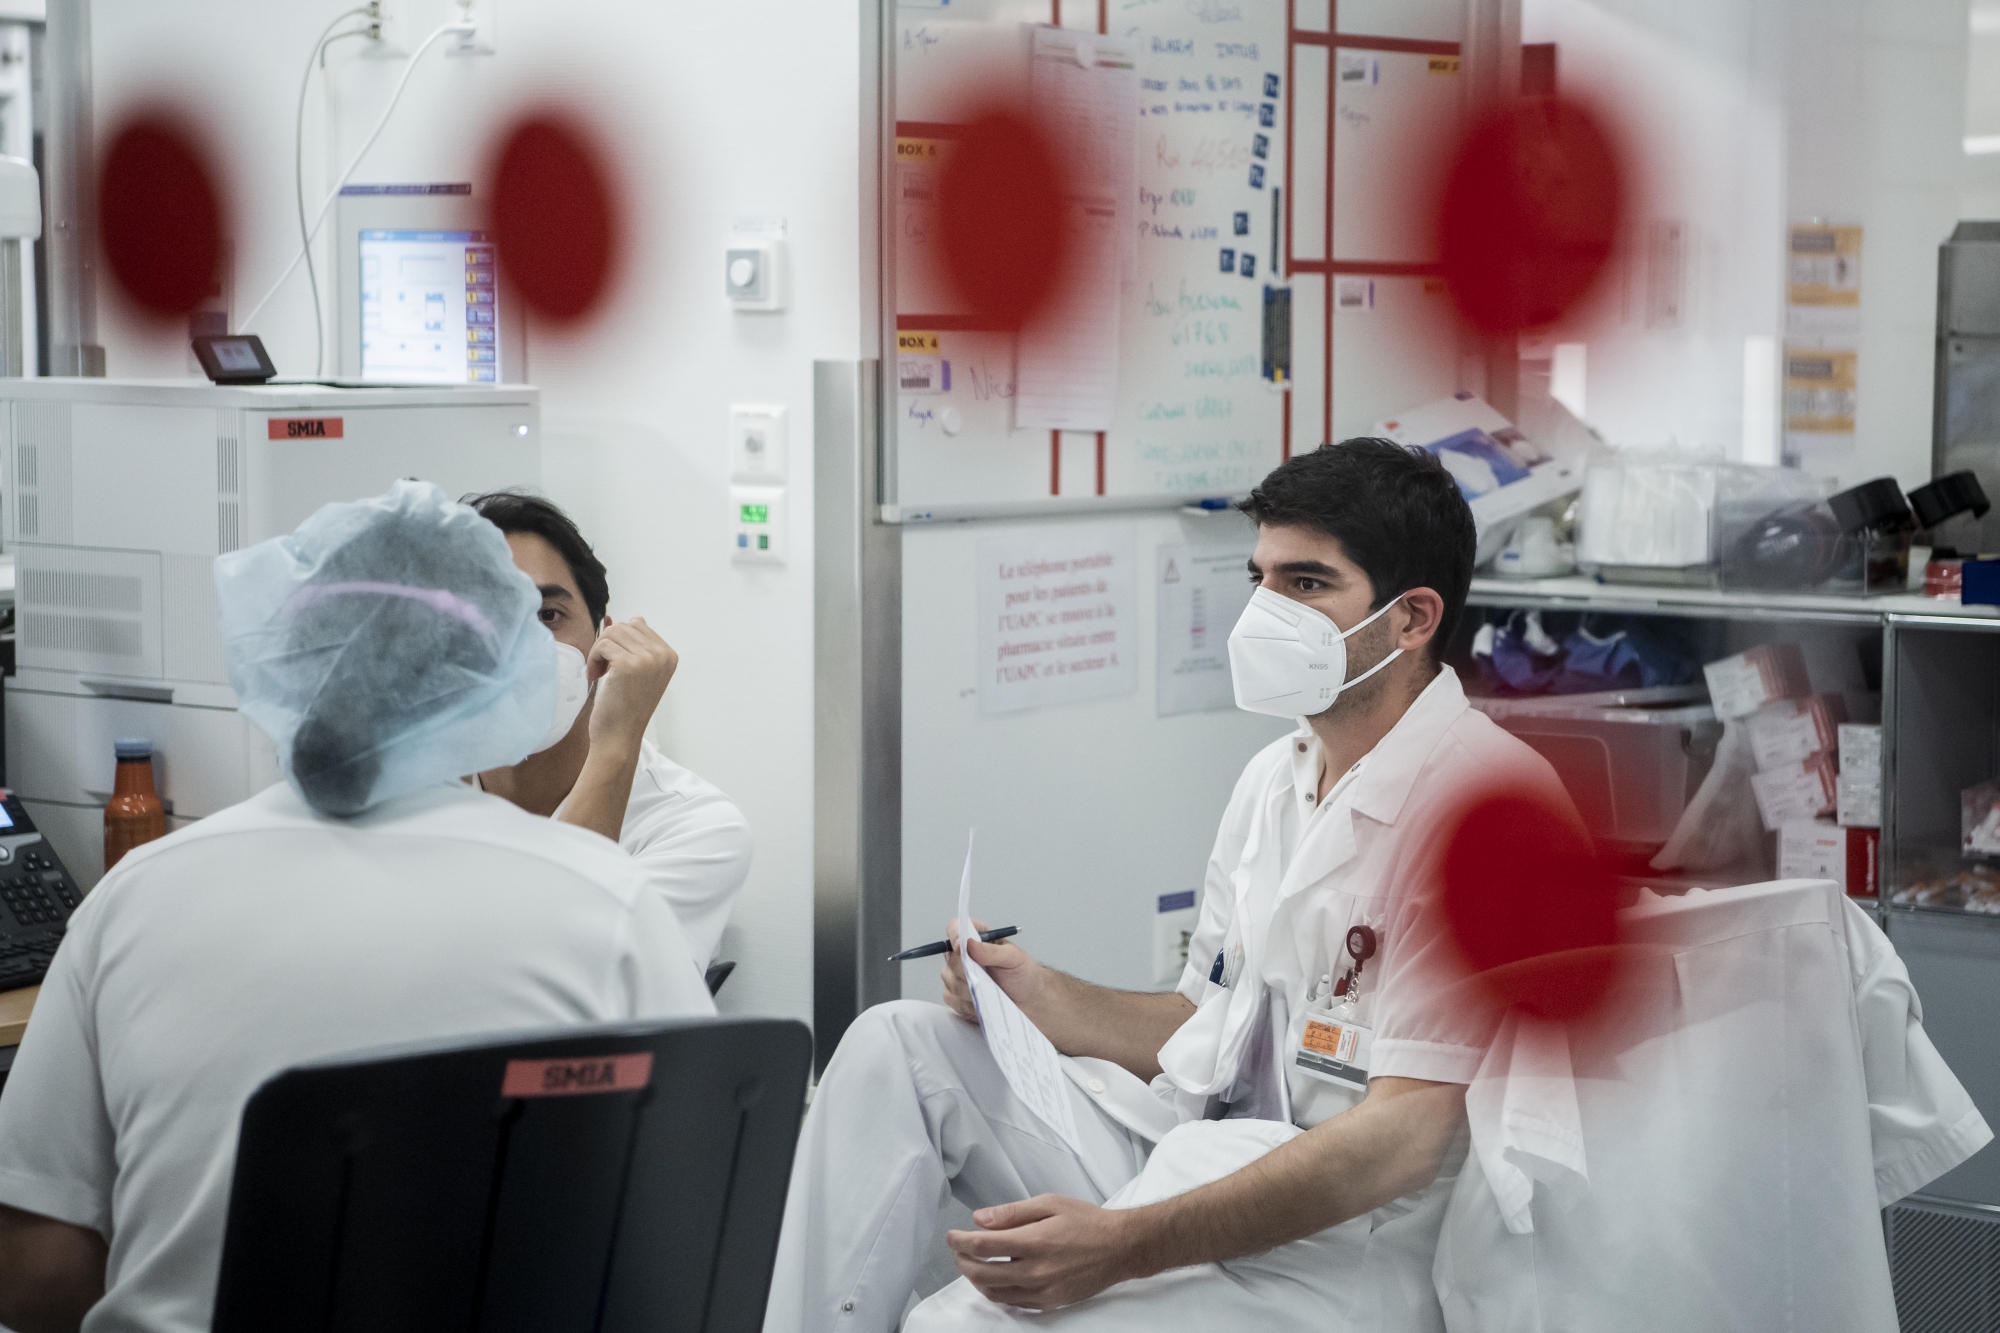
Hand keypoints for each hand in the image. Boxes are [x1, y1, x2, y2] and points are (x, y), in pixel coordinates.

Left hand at [584, 616, 677, 754]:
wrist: (619, 737)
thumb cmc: (626, 708)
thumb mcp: (640, 673)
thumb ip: (640, 645)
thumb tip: (636, 618)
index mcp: (669, 656)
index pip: (638, 625)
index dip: (620, 642)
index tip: (615, 664)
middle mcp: (662, 655)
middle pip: (623, 627)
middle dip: (607, 645)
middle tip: (603, 669)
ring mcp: (647, 659)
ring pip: (611, 633)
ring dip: (598, 651)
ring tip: (599, 672)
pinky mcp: (628, 665)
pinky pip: (602, 644)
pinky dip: (593, 659)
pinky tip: (595, 676)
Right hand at [941, 918, 1045, 1023]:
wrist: (1028, 1000)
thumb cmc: (1022, 974)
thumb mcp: (1014, 958)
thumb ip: (993, 951)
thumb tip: (970, 944)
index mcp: (976, 937)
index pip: (954, 927)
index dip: (954, 934)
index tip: (960, 946)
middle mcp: (963, 955)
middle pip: (950, 958)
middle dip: (968, 970)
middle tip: (987, 977)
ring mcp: (956, 975)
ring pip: (950, 981)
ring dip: (970, 989)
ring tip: (991, 991)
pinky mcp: (955, 995)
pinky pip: (951, 998)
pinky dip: (968, 1003)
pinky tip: (984, 1002)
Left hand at [946, 1195, 1138, 1309]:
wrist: (1120, 1248)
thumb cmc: (1087, 1222)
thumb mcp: (1049, 1203)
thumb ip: (1012, 1213)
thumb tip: (980, 1219)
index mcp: (1034, 1241)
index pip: (982, 1246)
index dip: (959, 1241)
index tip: (951, 1236)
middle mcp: (1036, 1270)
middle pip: (981, 1273)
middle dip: (962, 1261)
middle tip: (958, 1250)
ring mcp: (1042, 1291)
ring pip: (994, 1292)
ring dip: (976, 1279)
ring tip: (972, 1264)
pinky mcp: (1049, 1303)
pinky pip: (1013, 1302)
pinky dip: (997, 1292)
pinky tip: (995, 1279)